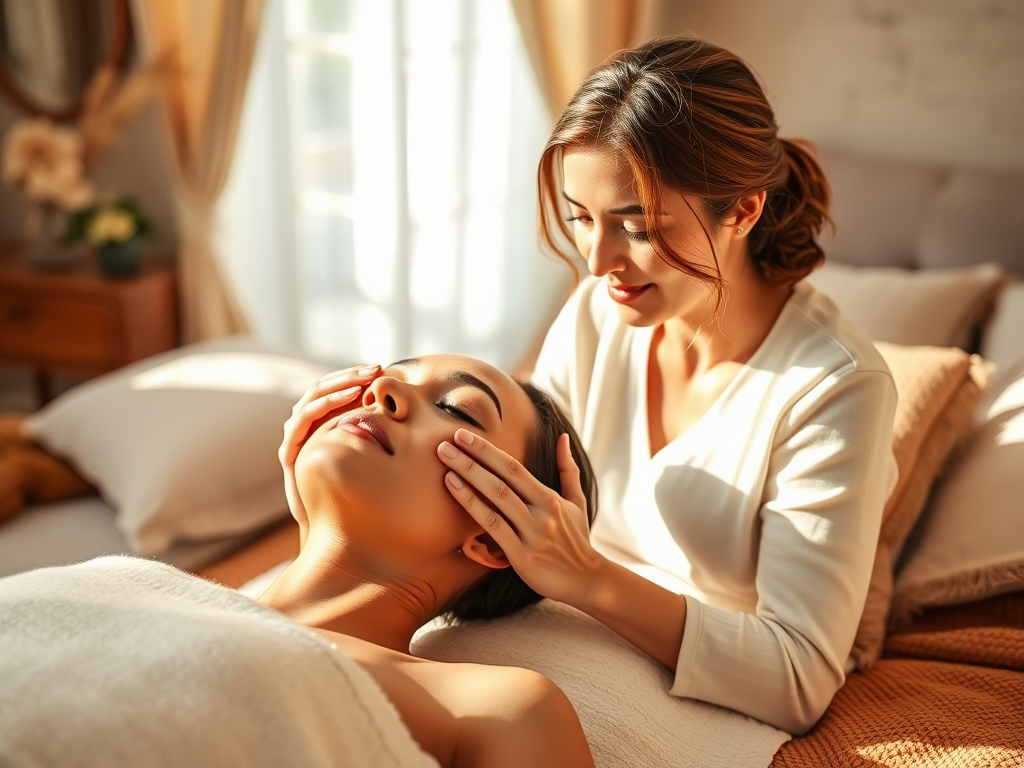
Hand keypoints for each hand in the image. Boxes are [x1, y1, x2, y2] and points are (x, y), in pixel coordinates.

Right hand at [279, 364, 380, 537]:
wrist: (331, 529)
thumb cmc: (356, 493)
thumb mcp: (373, 459)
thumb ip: (381, 435)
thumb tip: (411, 412)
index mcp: (323, 425)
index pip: (334, 389)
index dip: (354, 376)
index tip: (380, 369)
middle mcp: (306, 429)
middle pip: (321, 388)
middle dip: (347, 376)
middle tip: (373, 369)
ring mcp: (295, 440)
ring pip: (310, 401)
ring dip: (336, 388)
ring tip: (361, 386)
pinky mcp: (289, 454)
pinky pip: (300, 423)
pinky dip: (322, 408)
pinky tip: (347, 403)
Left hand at [437, 428, 601, 605]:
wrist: (586, 580)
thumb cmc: (576, 539)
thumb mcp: (576, 501)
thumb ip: (567, 469)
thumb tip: (562, 437)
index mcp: (550, 498)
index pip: (514, 468)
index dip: (487, 450)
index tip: (464, 434)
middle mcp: (541, 513)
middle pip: (501, 479)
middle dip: (472, 458)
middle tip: (445, 442)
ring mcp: (532, 535)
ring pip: (496, 499)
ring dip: (468, 478)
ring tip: (445, 462)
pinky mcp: (522, 557)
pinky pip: (493, 527)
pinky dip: (473, 506)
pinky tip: (455, 491)